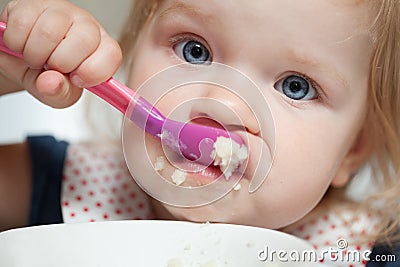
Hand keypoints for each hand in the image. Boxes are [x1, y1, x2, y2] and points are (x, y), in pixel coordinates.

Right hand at [0, 0, 121, 107]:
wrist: (19, 62)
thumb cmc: (47, 76)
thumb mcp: (59, 95)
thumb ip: (61, 94)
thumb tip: (51, 83)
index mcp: (101, 49)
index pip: (112, 55)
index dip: (93, 71)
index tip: (76, 79)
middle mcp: (86, 26)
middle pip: (84, 40)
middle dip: (60, 63)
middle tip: (50, 68)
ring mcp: (60, 11)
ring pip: (50, 31)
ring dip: (34, 54)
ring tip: (34, 58)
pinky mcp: (32, 4)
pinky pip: (22, 23)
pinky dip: (16, 43)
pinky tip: (22, 45)